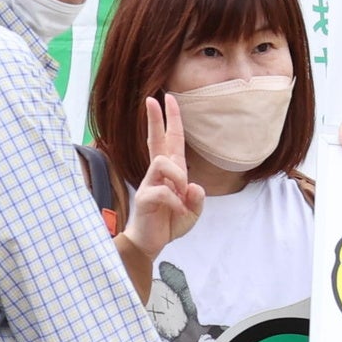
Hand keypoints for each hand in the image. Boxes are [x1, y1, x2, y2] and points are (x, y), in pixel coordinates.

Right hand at [122, 96, 205, 257]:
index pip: (169, 140)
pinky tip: (178, 212)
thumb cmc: (169, 222)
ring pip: (163, 162)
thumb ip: (196, 198)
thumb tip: (193, 186)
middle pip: (154, 139)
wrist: (152, 242)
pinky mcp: (145, 198)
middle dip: (155, 119)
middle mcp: (158, 173)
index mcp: (170, 171)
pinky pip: (164, 192)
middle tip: (151, 99)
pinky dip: (176, 203)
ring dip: (177, 177)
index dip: (170, 120)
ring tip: (181, 198)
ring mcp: (150, 183)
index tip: (168, 98)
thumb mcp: (192, 210)